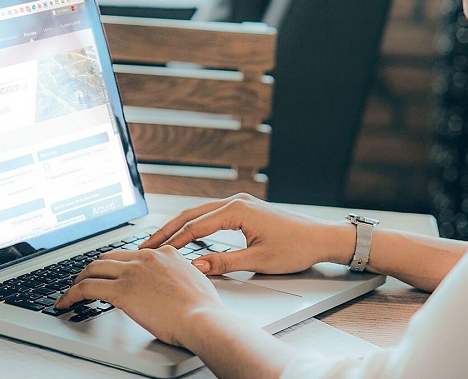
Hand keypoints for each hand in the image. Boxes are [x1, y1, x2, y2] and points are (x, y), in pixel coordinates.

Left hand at [54, 246, 224, 347]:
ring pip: (94, 268)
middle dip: (95, 269)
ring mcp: (133, 271)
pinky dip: (72, 294)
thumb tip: (173, 285)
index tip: (113, 274)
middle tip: (86, 281)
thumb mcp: (194, 280)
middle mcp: (147, 256)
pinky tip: (66, 302)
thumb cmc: (202, 307)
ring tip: (71, 291)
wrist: (201, 317)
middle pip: (110, 256)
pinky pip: (87, 287)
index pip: (133, 254)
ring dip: (79, 279)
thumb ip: (179, 276)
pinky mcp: (121, 289)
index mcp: (165, 253)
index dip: (119, 265)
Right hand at [140, 193, 354, 274]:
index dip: (174, 241)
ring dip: (180, 226)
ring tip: (160, 241)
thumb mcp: (258, 261)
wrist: (320, 237)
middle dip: (169, 229)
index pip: (196, 226)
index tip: (155, 254)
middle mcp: (236, 202)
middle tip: (147, 245)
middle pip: (193, 214)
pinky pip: (213, 215)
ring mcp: (241, 204)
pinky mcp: (245, 210)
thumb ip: (224, 263)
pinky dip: (196, 225)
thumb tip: (195, 266)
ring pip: (201, 213)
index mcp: (237, 210)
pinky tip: (186, 235)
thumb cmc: (295, 248)